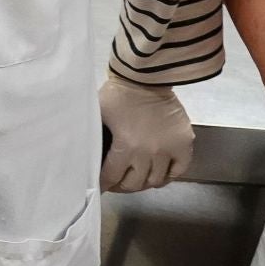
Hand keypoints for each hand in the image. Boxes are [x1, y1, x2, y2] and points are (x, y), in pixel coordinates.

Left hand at [99, 74, 194, 191]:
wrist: (147, 78)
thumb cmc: (118, 94)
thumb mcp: (97, 115)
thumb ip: (92, 136)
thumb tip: (80, 152)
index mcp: (126, 147)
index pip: (111, 176)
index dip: (105, 184)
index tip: (101, 187)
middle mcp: (149, 153)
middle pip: (136, 183)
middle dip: (123, 186)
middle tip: (117, 184)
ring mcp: (169, 149)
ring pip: (157, 179)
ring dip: (145, 183)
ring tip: (136, 180)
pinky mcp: (184, 143)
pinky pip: (179, 169)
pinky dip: (169, 175)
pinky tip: (159, 174)